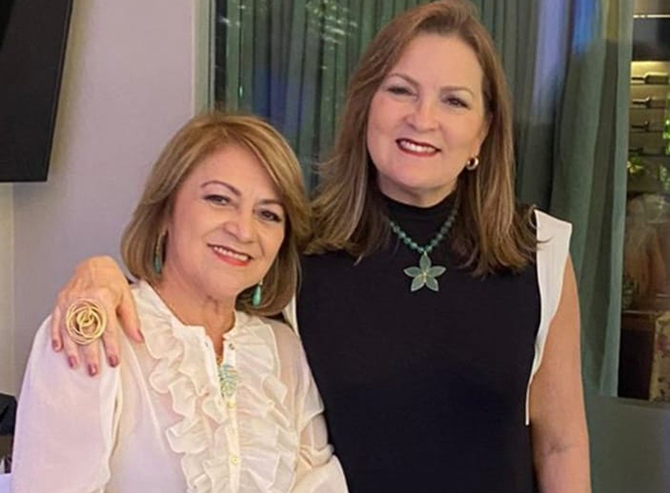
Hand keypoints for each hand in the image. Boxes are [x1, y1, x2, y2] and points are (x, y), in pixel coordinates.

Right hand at [50, 256, 141, 375]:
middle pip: (87, 331)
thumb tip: (139, 338)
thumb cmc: (112, 281)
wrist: (95, 264)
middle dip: (90, 354)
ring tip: (75, 364)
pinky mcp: (61, 301)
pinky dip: (56, 335)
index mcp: (103, 298)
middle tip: (93, 371)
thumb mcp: (127, 298)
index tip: (114, 362)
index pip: (108, 328)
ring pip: (69, 329)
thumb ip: (131, 319)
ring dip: (72, 349)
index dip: (111, 347)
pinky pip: (56, 320)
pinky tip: (58, 348)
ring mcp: (70, 300)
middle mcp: (85, 299)